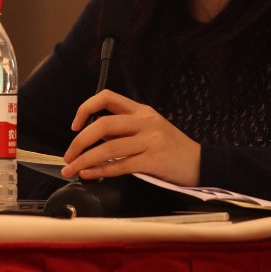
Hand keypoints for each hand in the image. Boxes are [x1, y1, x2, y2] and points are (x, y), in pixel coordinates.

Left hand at [61, 89, 200, 185]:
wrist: (202, 164)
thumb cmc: (172, 149)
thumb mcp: (150, 129)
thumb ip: (125, 130)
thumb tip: (93, 139)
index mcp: (142, 111)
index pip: (107, 97)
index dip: (86, 108)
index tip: (75, 126)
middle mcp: (145, 121)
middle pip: (103, 124)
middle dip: (80, 141)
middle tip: (68, 155)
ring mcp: (151, 140)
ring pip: (109, 147)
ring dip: (84, 159)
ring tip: (71, 169)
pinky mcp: (154, 159)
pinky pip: (121, 165)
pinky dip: (100, 170)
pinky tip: (89, 174)